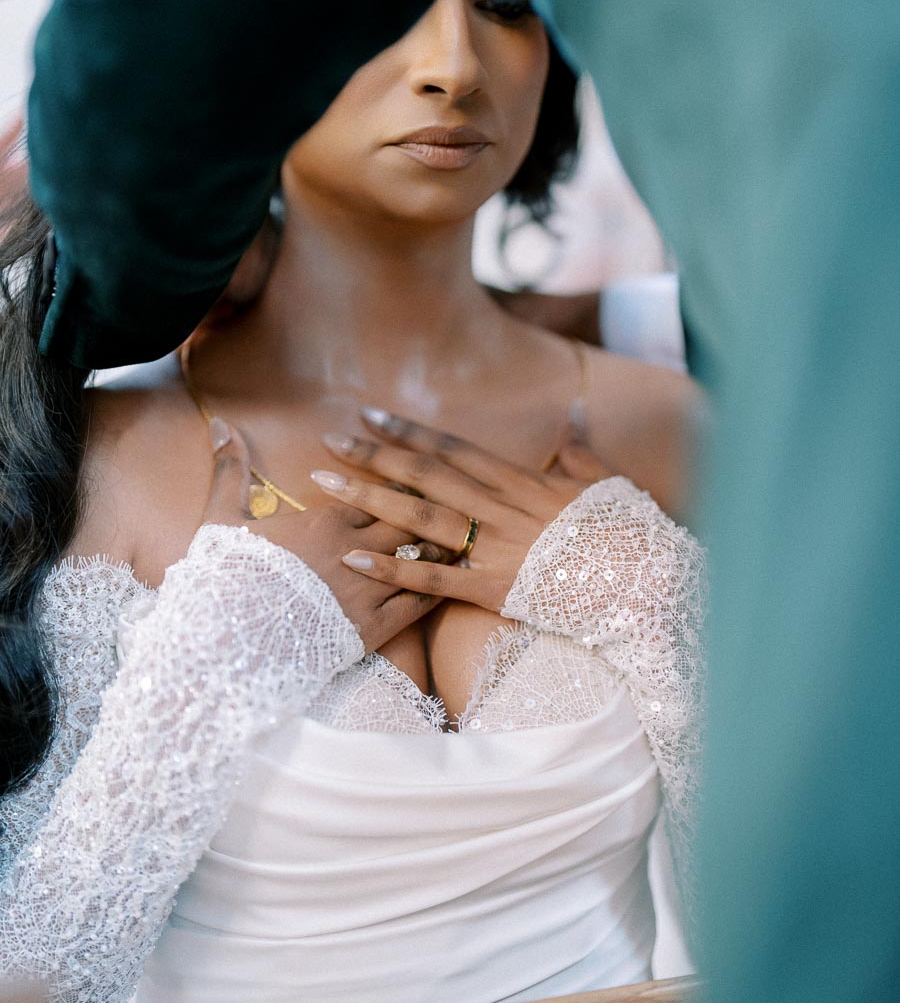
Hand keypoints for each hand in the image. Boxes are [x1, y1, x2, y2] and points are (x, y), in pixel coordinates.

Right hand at [201, 418, 440, 651]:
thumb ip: (230, 470)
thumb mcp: (221, 519)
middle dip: (426, 509)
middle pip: (407, 520)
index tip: (407, 478)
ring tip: (461, 535)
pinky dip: (441, 586)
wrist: (229, 644)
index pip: (376, 493)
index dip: (394, 485)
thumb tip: (220, 424)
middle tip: (447, 500)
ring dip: (442, 545)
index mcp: (326, 521)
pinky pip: (420, 603)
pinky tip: (455, 580)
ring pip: (421, 558)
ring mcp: (369, 590)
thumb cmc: (225, 580)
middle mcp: (356, 550)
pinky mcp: (375, 628)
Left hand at [310, 408, 613, 612]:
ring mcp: (493, 546)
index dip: (408, 430)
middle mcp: (499, 506)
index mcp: (520, 479)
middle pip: (425, 474)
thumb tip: (573, 431)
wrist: (644, 579)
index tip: (369, 414)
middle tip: (327, 439)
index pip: (451, 448)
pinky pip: (432, 578)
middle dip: (373, 454)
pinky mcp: (492, 587)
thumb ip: (581, 456)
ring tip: (325, 482)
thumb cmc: (627, 530)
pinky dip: (391, 568)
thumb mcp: (605, 484)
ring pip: (419, 516)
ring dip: (368, 496)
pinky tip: (354, 557)